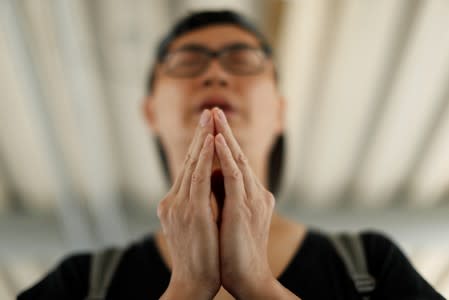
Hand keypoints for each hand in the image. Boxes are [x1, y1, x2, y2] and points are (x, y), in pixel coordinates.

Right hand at [158, 109, 219, 299]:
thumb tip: (208, 188)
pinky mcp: (190, 212)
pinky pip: (199, 178)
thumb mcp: (195, 226)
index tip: (207, 128)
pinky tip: (211, 142)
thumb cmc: (200, 257)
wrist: (193, 283)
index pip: (189, 170)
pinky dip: (204, 158)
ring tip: (210, 118)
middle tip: (208, 112)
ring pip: (192, 165)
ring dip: (202, 139)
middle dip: (199, 135)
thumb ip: (197, 204)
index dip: (197, 147)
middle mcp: (173, 201)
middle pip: (188, 161)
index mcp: (175, 204)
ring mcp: (179, 205)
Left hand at [212, 108, 276, 297]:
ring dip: (224, 136)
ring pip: (236, 160)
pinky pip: (234, 177)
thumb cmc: (234, 252)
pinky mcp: (244, 209)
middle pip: (236, 155)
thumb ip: (222, 198)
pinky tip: (218, 141)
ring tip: (213, 116)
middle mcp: (254, 193)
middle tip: (211, 110)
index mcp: (249, 195)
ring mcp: (251, 199)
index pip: (233, 162)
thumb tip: (207, 180)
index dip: (221, 142)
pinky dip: (226, 157)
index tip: (209, 124)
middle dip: (223, 131)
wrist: (247, 278)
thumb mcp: (229, 219)